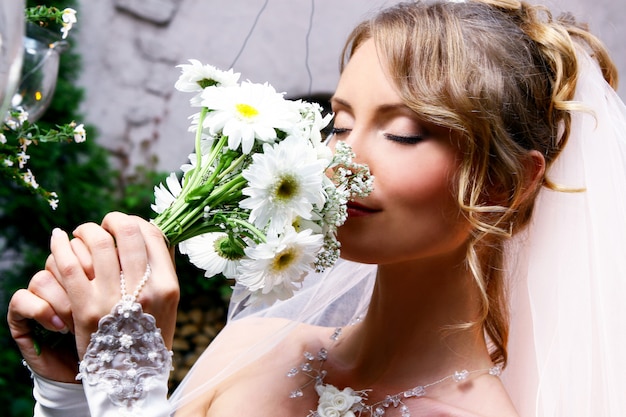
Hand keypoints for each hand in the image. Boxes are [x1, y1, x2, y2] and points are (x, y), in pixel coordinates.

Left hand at [8, 212, 179, 381]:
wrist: (131, 376)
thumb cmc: (148, 335)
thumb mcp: (167, 304)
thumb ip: (161, 270)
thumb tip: (149, 234)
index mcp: (168, 285)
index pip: (152, 235)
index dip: (135, 221)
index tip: (124, 224)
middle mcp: (144, 289)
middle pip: (127, 232)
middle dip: (112, 220)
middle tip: (103, 224)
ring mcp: (115, 299)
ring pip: (98, 243)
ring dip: (86, 230)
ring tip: (81, 232)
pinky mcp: (86, 309)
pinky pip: (70, 265)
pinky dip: (61, 246)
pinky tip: (58, 238)